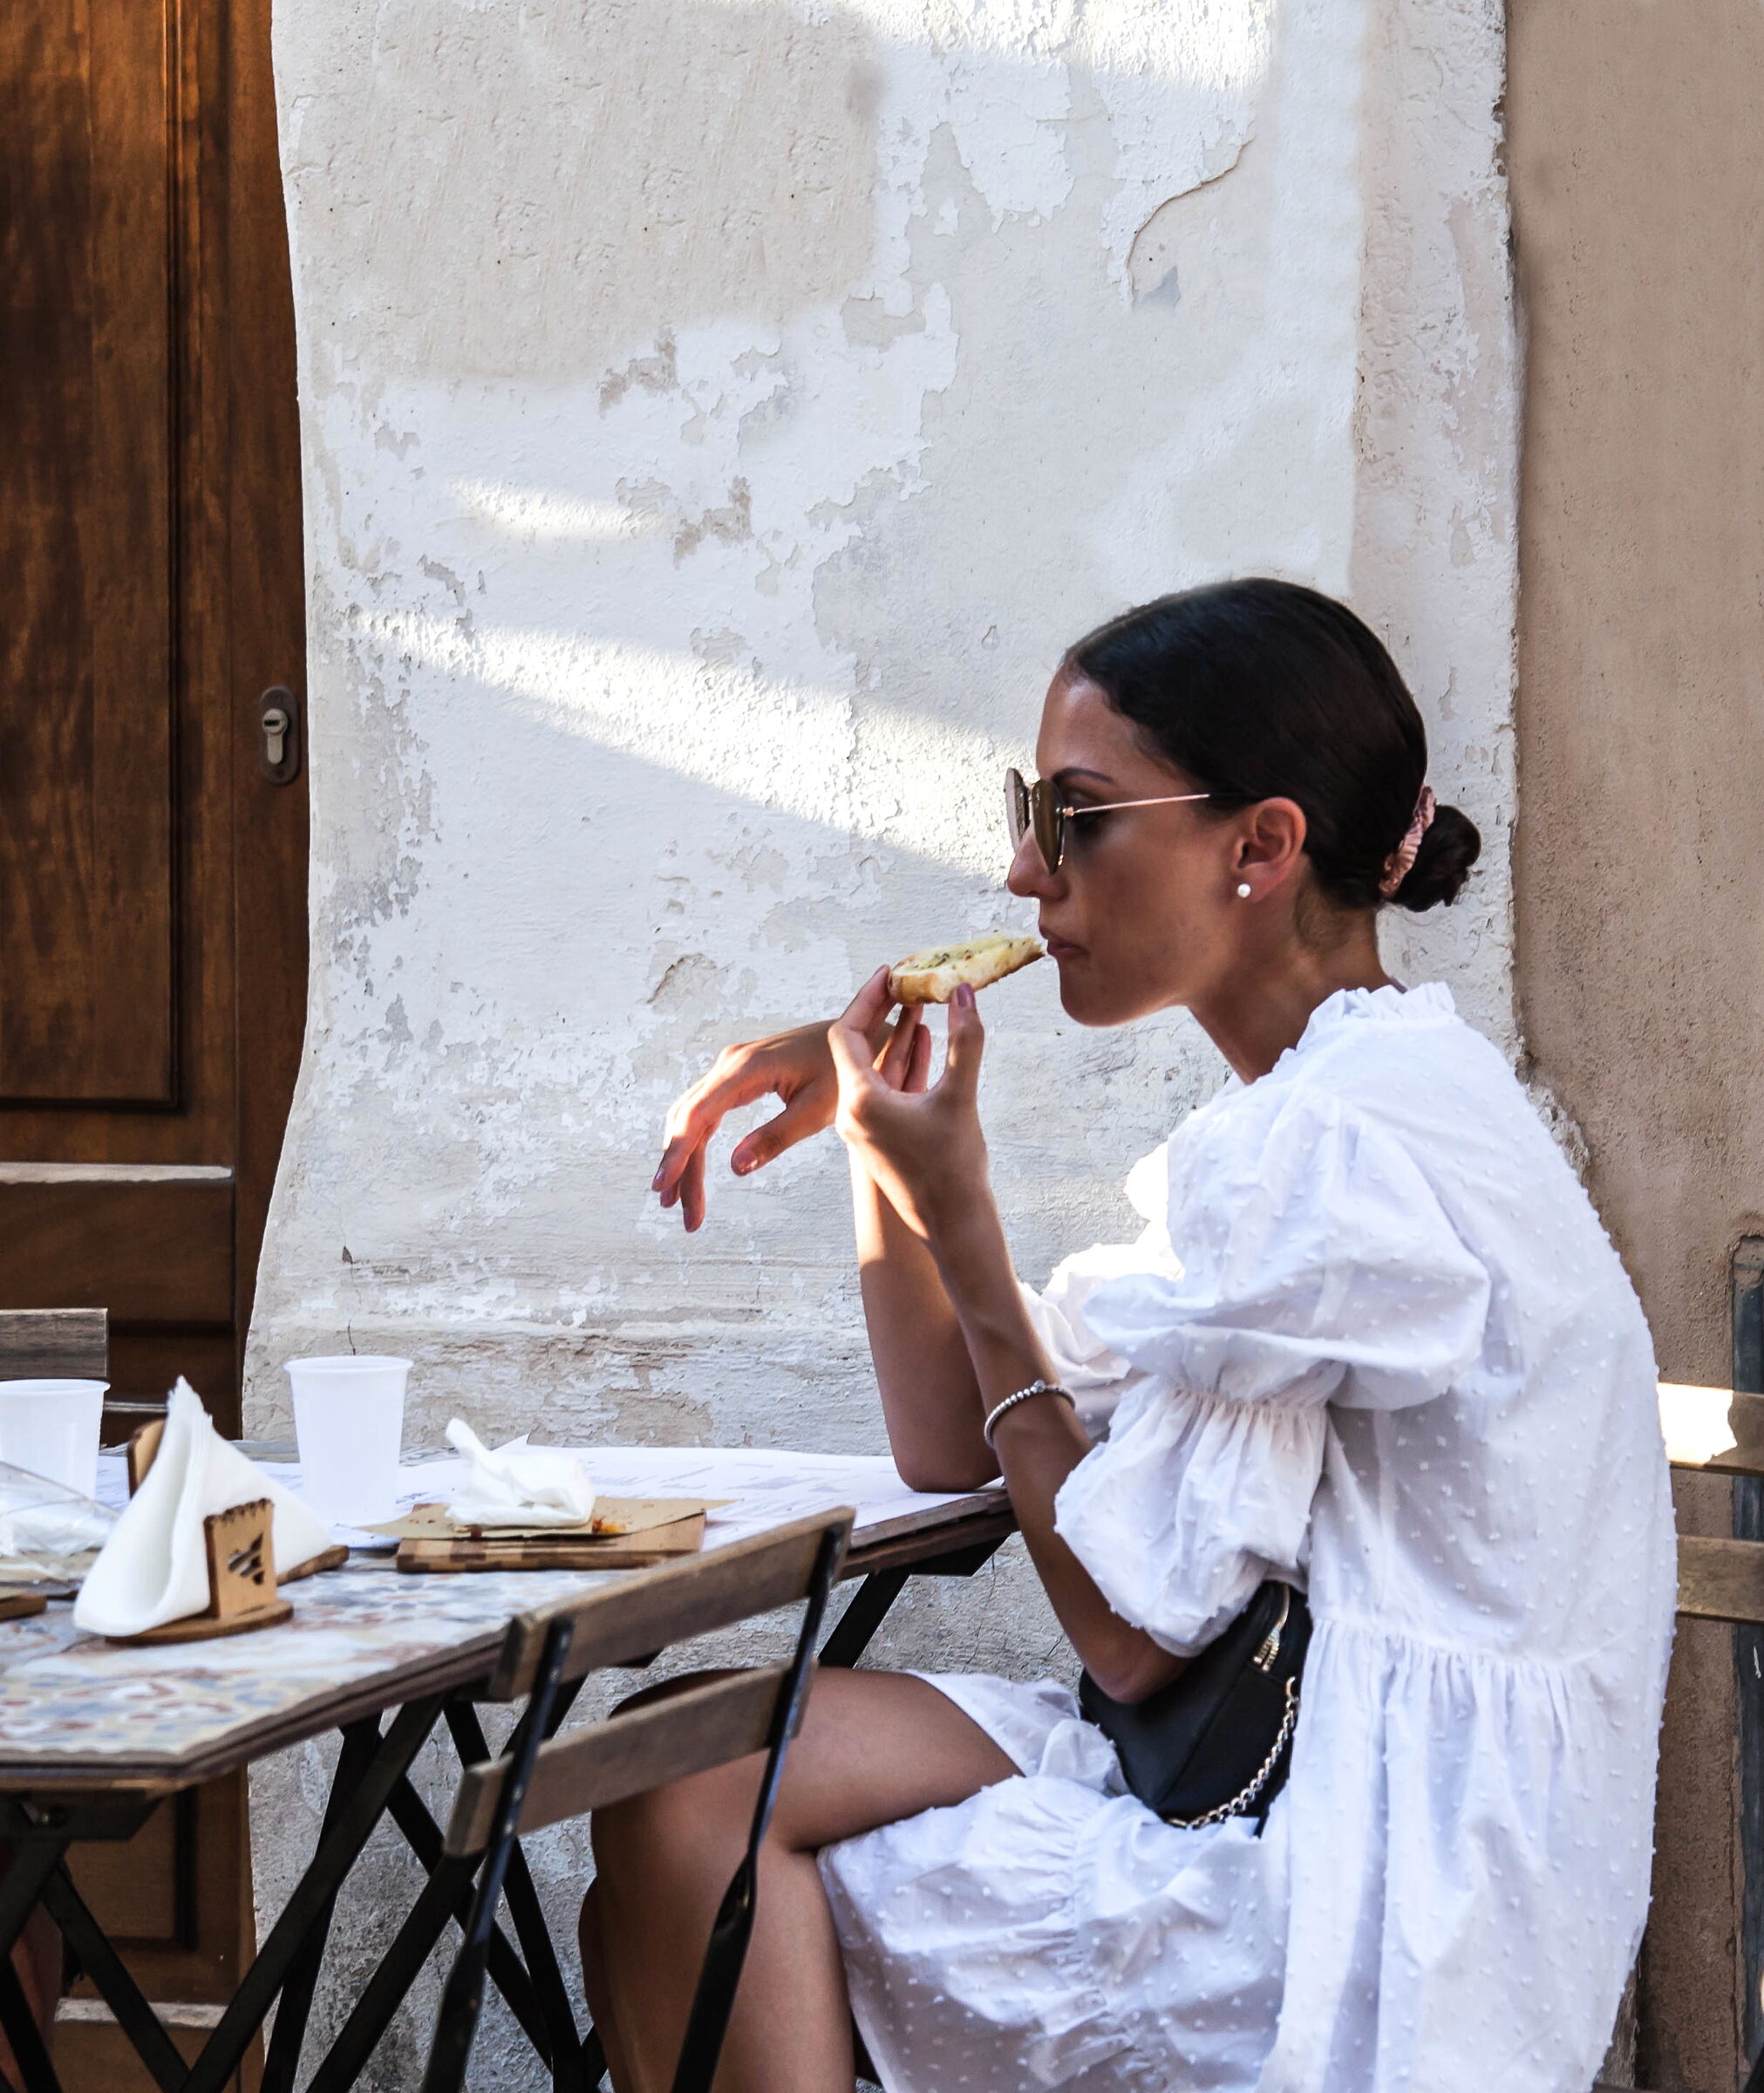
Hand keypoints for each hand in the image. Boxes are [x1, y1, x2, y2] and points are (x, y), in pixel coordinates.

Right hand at [654, 1002, 905, 1230]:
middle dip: (678, 1165)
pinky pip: (705, 1109)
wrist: (862, 1037)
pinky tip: (691, 1170)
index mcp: (748, 1068)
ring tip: (679, 1203)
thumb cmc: (846, 1073)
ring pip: (691, 1115)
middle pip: (688, 1118)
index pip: (698, 1114)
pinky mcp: (738, 1074)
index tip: (663, 1185)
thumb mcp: (818, 1110)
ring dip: (682, 1157)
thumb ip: (776, 1138)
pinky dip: (694, 1141)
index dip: (678, 1152)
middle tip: (675, 1211)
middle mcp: (731, 1062)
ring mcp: (732, 1066)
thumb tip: (734, 1169)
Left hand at [828, 970, 989, 1242]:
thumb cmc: (954, 1168)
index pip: (847, 1034)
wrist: (953, 1227)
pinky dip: (903, 1063)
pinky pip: (887, 1089)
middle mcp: (853, 1114)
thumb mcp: (960, 1097)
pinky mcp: (882, 1139)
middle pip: (856, 1049)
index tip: (890, 973)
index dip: (867, 999)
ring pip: (874, 1069)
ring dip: (895, 1036)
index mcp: (860, 1101)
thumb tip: (963, 992)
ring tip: (918, 1001)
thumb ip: (963, 1041)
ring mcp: (866, 1128)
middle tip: (903, 980)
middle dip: (881, 1013)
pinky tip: (923, 1039)